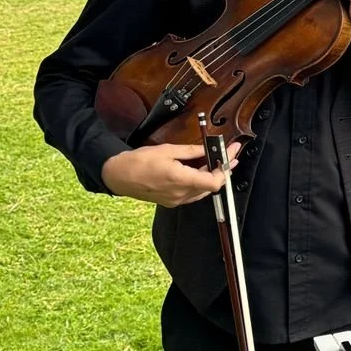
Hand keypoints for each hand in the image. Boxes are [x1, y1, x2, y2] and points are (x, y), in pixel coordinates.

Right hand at [103, 140, 238, 207]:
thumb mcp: (167, 150)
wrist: (118, 176)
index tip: (231, 156)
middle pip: (210, 186)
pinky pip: (193, 193)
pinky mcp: (172, 201)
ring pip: (202, 190)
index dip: (225, 170)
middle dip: (222, 170)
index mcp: (180, 180)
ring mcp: (176, 200)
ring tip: (217, 161)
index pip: (213, 182)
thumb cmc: (138, 162)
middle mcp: (180, 194)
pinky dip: (199, 182)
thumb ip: (191, 151)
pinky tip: (200, 170)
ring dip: (211, 176)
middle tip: (229, 155)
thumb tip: (207, 148)